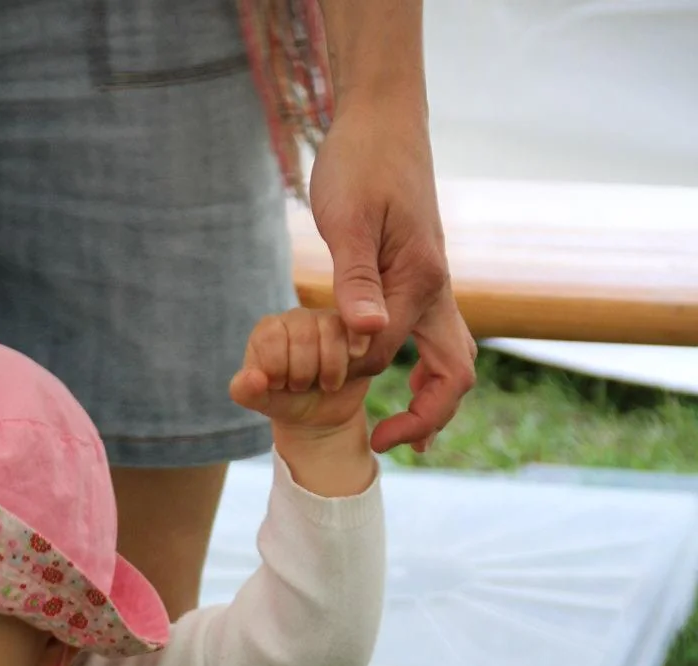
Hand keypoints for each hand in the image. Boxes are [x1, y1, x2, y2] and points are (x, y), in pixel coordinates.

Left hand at [230, 308, 369, 431]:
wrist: (320, 415)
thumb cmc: (287, 401)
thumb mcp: (263, 402)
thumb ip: (246, 392)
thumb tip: (252, 378)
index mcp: (268, 329)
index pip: (271, 337)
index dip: (277, 368)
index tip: (279, 384)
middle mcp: (297, 317)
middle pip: (304, 335)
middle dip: (304, 373)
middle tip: (302, 386)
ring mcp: (329, 319)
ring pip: (334, 331)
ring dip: (331, 369)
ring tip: (326, 384)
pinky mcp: (356, 329)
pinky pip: (361, 332)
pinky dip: (356, 358)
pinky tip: (351, 370)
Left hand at [308, 101, 476, 453]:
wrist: (382, 118)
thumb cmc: (360, 161)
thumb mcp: (348, 219)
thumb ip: (356, 280)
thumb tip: (367, 337)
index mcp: (421, 280)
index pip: (384, 355)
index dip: (350, 376)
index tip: (315, 386)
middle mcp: (438, 289)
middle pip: (453, 374)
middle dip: (426, 417)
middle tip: (386, 444)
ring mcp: (434, 286)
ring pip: (451, 359)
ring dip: (432, 400)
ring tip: (401, 437)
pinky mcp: (423, 280)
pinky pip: (434, 340)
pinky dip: (424, 373)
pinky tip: (400, 389)